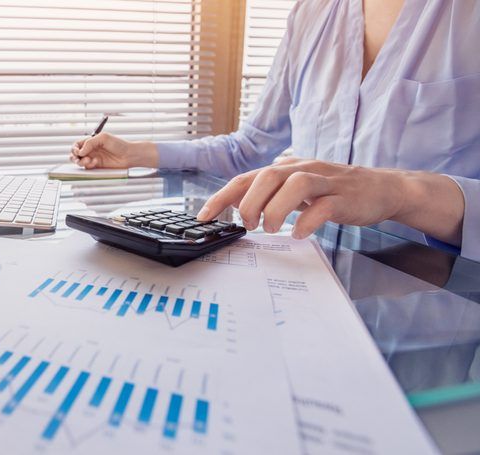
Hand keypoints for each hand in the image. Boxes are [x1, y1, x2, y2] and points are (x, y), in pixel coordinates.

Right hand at [70, 132, 157, 168]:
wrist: (128, 155)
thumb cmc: (119, 144)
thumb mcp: (103, 138)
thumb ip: (90, 143)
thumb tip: (80, 151)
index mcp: (91, 142)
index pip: (77, 145)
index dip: (75, 148)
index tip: (78, 150)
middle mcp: (91, 150)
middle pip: (75, 154)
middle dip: (74, 156)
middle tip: (78, 157)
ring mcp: (93, 159)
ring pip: (80, 162)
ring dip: (81, 161)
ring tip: (88, 160)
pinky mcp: (97, 167)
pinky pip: (87, 168)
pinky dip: (89, 165)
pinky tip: (96, 162)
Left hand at [197, 157, 464, 244]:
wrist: (382, 188)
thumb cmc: (334, 190)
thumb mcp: (297, 187)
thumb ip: (270, 192)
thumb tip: (238, 204)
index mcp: (286, 169)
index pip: (246, 178)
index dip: (222, 197)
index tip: (203, 217)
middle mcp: (302, 169)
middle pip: (267, 176)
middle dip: (249, 202)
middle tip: (247, 224)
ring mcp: (325, 182)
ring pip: (293, 185)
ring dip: (275, 210)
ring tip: (270, 228)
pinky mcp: (344, 197)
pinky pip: (322, 207)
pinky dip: (306, 221)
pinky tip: (298, 234)